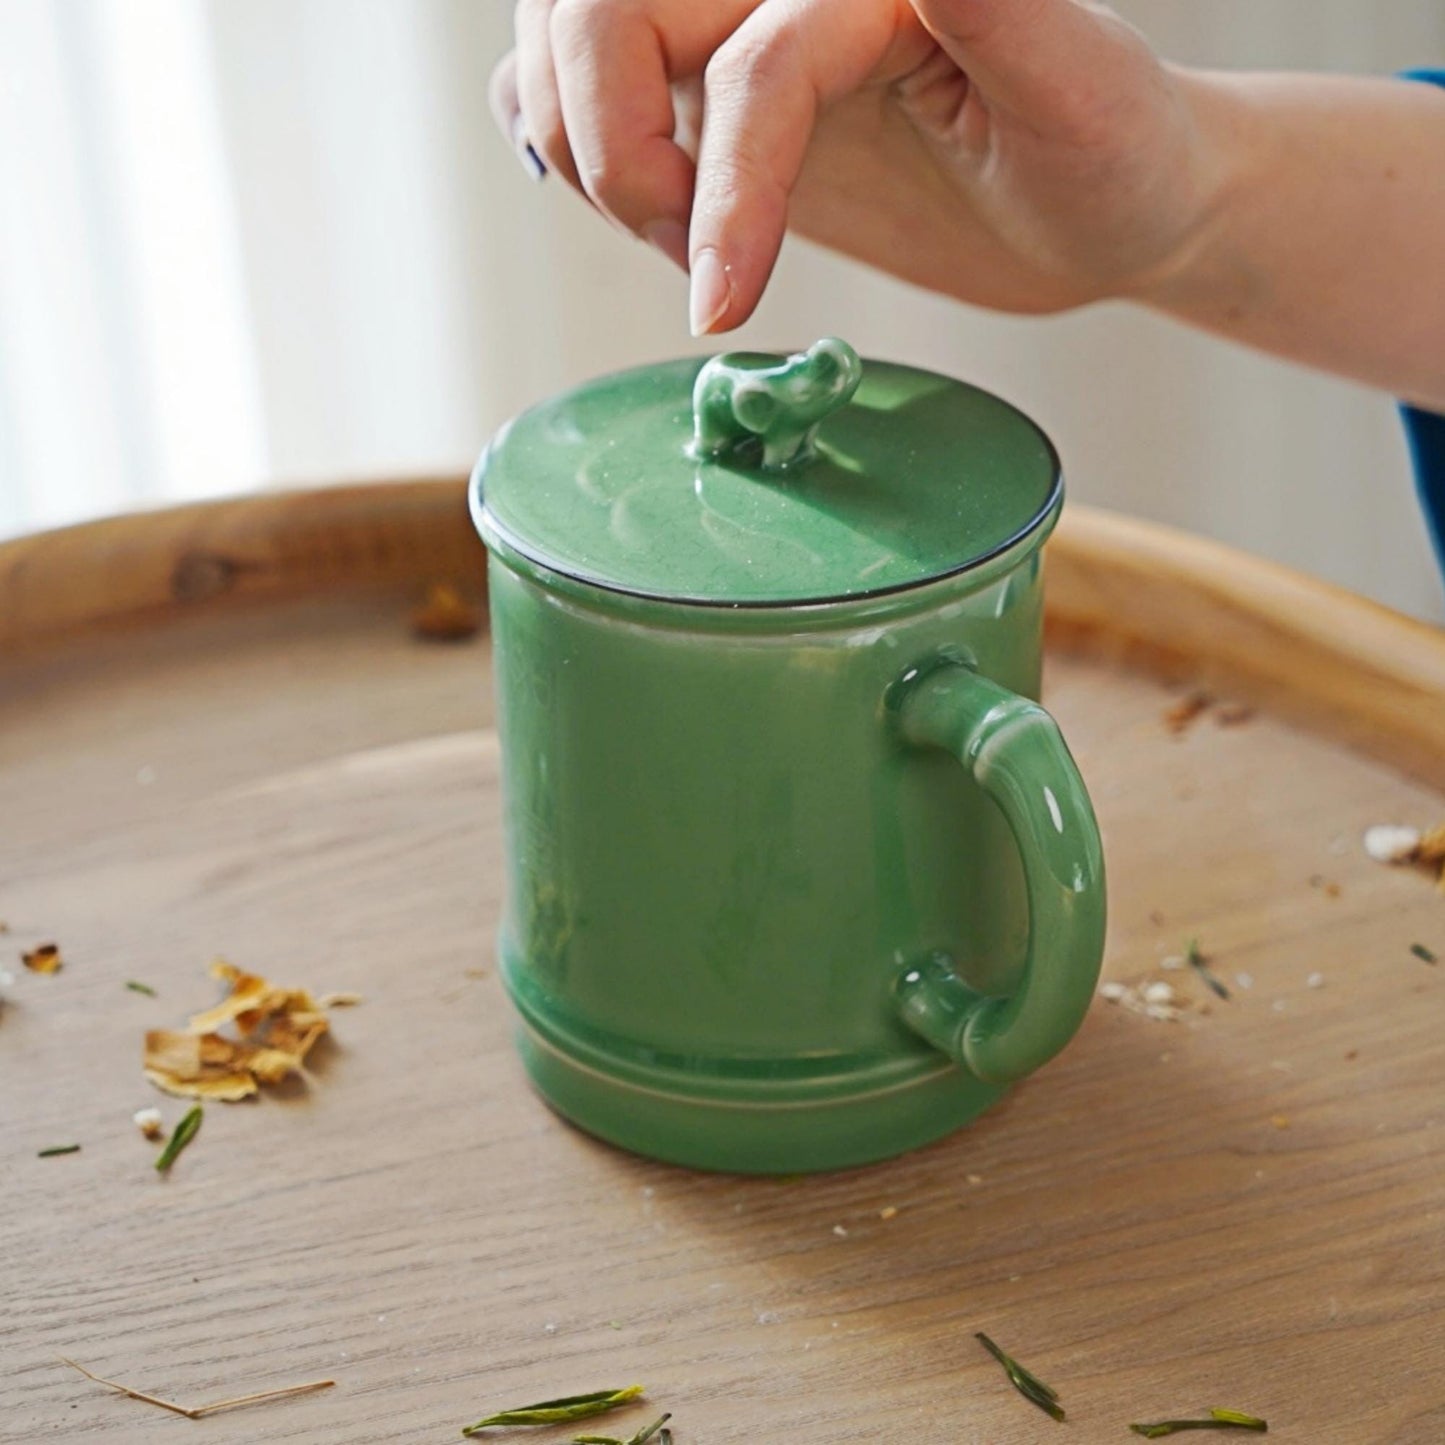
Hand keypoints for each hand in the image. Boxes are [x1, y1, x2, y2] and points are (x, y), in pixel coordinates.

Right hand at [490, 0, 1226, 334]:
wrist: (1100, 199)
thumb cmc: (1109, 155)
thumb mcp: (1081, 94)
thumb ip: (1004, 8)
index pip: (751, 61)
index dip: (724, 186)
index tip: (723, 304)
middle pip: (602, 8)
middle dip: (612, 145)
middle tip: (688, 260)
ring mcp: (744, 24)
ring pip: (568, 34)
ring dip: (585, 148)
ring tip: (679, 243)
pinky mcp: (720, 81)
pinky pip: (579, 71)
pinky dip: (562, 132)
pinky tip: (644, 201)